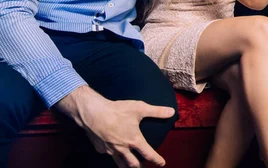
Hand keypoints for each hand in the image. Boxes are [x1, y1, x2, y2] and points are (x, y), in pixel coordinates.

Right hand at [55, 86, 174, 167]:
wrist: (93, 113)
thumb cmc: (117, 110)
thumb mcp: (140, 108)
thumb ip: (157, 111)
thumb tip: (172, 112)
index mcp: (134, 140)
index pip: (148, 154)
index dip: (157, 160)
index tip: (162, 163)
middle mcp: (123, 148)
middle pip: (133, 163)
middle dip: (139, 166)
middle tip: (144, 166)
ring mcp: (110, 150)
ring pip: (119, 163)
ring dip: (126, 165)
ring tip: (130, 166)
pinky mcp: (100, 148)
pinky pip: (108, 154)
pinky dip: (112, 155)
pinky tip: (112, 151)